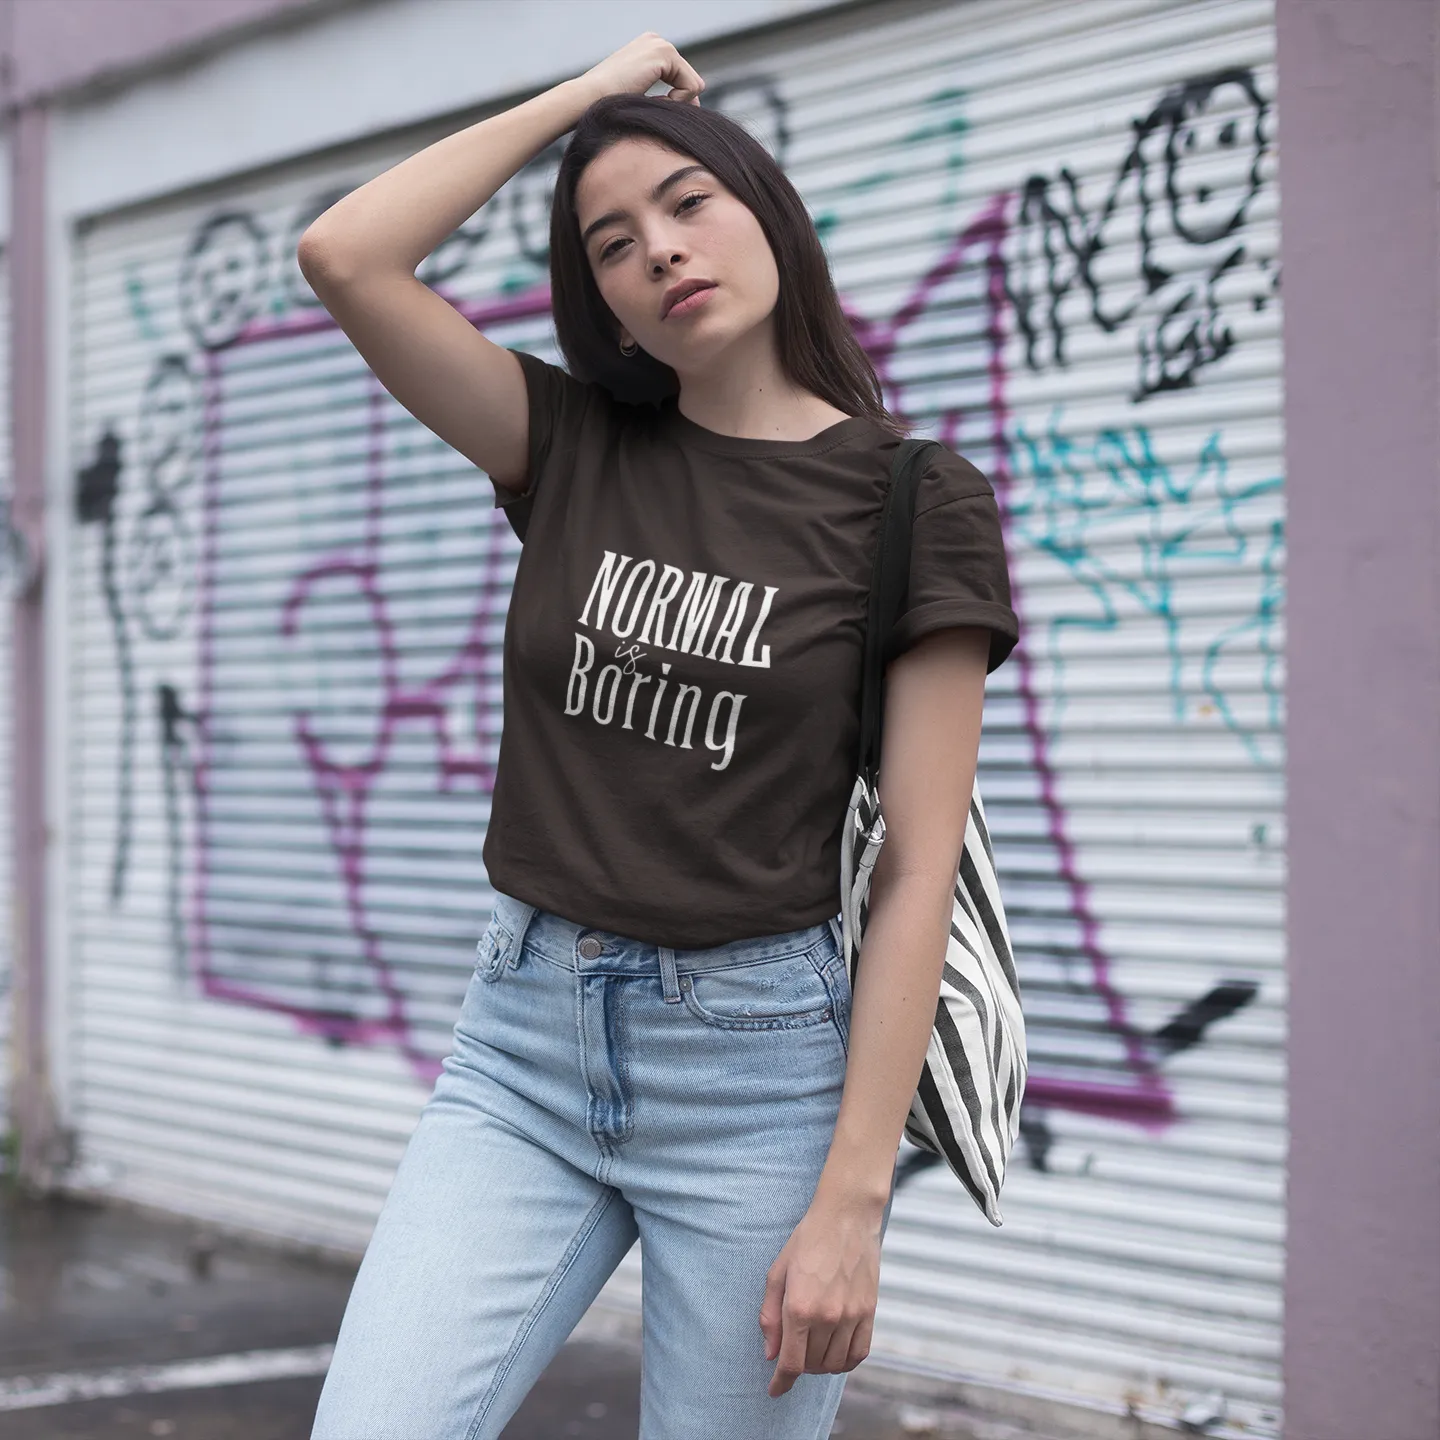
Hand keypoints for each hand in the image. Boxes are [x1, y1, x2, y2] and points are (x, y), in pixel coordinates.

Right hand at [576, 32, 705, 106]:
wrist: (588, 100)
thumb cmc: (608, 106)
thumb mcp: (640, 98)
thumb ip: (666, 97)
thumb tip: (695, 103)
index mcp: (649, 49)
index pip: (682, 80)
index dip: (675, 102)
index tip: (650, 106)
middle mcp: (656, 41)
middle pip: (691, 82)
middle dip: (678, 102)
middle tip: (651, 107)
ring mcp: (660, 44)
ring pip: (694, 86)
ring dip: (676, 104)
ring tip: (650, 103)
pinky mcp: (664, 53)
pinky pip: (692, 87)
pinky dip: (678, 102)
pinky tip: (653, 100)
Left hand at [758, 1191, 884, 1396]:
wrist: (846, 1216)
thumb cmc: (807, 1240)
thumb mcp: (777, 1272)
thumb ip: (770, 1316)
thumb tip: (770, 1354)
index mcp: (799, 1307)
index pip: (790, 1363)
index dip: (780, 1383)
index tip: (774, 1390)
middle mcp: (827, 1317)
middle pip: (811, 1365)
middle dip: (797, 1365)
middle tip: (792, 1349)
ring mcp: (851, 1316)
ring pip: (834, 1364)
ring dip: (819, 1365)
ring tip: (812, 1347)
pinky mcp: (869, 1312)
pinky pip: (859, 1354)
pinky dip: (845, 1362)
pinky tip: (835, 1351)